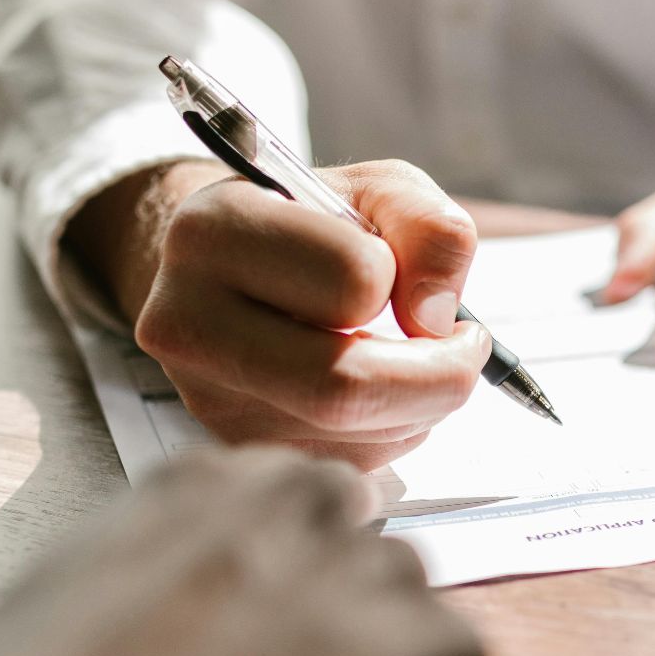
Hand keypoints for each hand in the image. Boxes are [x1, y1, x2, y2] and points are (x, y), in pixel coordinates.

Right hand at [68, 159, 491, 471]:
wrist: (233, 267)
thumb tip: (437, 318)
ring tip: (410, 359)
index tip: (421, 285)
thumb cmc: (312, 225)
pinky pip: (346, 464)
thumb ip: (430, 229)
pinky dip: (390, 432)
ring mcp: (204, 397)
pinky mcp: (232, 447)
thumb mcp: (379, 191)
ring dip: (418, 406)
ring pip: (352, 436)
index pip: (353, 281)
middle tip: (466, 351)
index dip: (410, 283)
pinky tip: (374, 390)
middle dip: (437, 379)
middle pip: (342, 388)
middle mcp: (187, 321)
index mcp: (213, 232)